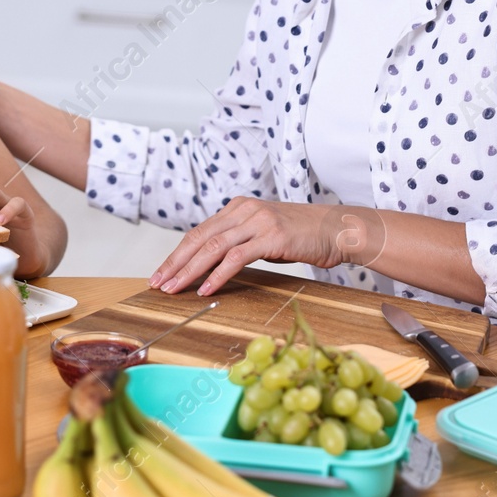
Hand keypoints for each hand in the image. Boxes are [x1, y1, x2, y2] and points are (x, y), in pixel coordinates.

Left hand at [148, 199, 353, 296]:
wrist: (338, 229)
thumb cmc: (302, 235)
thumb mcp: (264, 233)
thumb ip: (240, 240)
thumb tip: (212, 262)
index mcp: (238, 207)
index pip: (199, 232)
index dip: (177, 254)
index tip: (162, 273)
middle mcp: (244, 209)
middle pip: (199, 238)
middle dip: (175, 263)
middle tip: (158, 283)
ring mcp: (257, 221)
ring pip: (212, 247)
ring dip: (189, 271)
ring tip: (174, 289)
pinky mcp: (271, 236)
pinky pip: (236, 257)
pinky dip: (218, 275)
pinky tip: (206, 289)